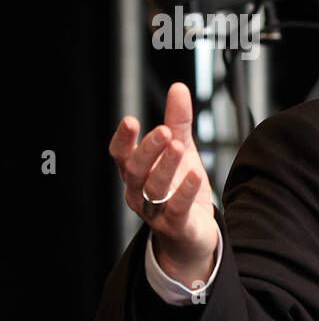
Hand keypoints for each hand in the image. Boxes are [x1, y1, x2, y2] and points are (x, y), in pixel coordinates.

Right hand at [109, 82, 218, 287]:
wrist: (194, 232)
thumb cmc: (181, 188)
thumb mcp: (182, 151)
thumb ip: (179, 122)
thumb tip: (178, 88)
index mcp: (136, 172)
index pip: (121, 155)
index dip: (123, 139)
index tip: (131, 121)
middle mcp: (139, 191)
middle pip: (136, 170)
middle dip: (148, 150)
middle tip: (165, 132)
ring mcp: (154, 211)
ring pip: (154, 188)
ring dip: (166, 166)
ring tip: (180, 147)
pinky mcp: (175, 225)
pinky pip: (177, 209)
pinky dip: (185, 191)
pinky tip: (196, 174)